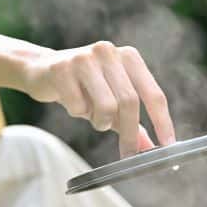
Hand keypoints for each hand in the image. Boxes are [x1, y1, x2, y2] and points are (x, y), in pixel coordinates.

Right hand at [23, 41, 175, 157]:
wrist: (40, 69)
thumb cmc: (83, 87)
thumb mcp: (112, 101)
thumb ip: (133, 123)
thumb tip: (151, 149)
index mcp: (129, 57)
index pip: (153, 94)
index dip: (162, 122)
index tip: (167, 146)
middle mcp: (109, 52)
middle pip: (129, 102)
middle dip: (130, 134)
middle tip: (127, 155)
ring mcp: (85, 57)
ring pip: (106, 106)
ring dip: (100, 122)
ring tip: (92, 116)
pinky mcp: (62, 67)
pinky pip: (78, 106)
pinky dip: (77, 113)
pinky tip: (70, 102)